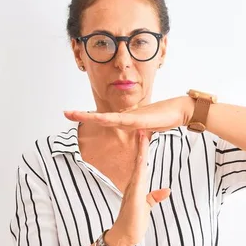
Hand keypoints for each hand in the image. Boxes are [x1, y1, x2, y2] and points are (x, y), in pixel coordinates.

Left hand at [64, 96, 194, 131]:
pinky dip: (109, 120)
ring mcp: (132, 118)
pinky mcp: (140, 120)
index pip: (105, 120)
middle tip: (65, 112)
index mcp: (127, 120)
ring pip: (106, 118)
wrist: (179, 110)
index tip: (76, 116)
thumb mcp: (150, 127)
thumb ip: (142, 131)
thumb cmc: (165, 117)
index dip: (90, 117)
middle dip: (83, 115)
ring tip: (73, 113)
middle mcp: (126, 118)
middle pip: (100, 117)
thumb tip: (139, 135)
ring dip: (89, 116)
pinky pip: (122, 121)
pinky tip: (98, 118)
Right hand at [106, 130, 170, 245]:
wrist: (124, 237)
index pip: (142, 163)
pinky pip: (137, 179)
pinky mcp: (134, 197)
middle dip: (141, 143)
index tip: (146, 134)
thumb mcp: (147, 207)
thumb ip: (155, 197)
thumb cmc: (134, 223)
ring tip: (142, 134)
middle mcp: (133, 184)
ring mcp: (133, 190)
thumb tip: (167, 191)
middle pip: (139, 159)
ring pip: (138, 165)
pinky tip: (141, 158)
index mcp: (137, 185)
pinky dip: (139, 167)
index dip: (144, 148)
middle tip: (143, 125)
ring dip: (140, 150)